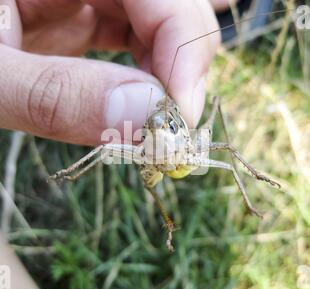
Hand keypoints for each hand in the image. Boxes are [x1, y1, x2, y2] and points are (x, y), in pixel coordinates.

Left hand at [0, 0, 219, 145]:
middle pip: (171, 6)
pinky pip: (135, 39)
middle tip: (169, 125)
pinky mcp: (83, 18)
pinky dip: (148, 76)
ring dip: (166, 77)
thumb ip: (57, 97)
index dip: (187, 49)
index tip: (181, 118)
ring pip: (159, 26)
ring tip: (152, 118)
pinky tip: (141, 99)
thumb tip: (146, 120)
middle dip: (181, 66)